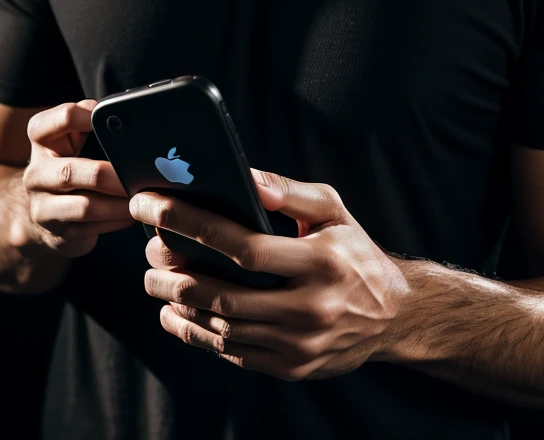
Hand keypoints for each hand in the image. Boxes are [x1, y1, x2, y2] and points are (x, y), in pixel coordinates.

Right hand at [11, 100, 131, 257]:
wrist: (43, 211)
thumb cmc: (70, 161)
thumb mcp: (74, 136)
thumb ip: (90, 119)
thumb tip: (121, 113)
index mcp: (42, 139)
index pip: (61, 118)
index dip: (87, 117)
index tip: (111, 123)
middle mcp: (36, 172)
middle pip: (70, 172)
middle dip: (109, 175)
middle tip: (137, 175)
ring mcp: (42, 206)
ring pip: (84, 207)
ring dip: (118, 203)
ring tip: (142, 197)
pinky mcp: (57, 233)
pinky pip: (91, 228)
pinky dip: (116, 220)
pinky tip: (132, 213)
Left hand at [129, 170, 410, 380]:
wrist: (395, 316)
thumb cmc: (356, 253)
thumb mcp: (334, 211)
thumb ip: (290, 191)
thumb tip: (245, 176)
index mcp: (323, 261)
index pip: (245, 245)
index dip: (192, 225)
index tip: (154, 207)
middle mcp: (312, 307)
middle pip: (225, 294)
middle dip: (174, 271)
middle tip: (148, 250)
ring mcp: (300, 344)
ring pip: (224, 327)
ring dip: (179, 303)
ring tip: (154, 279)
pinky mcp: (292, 368)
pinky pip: (233, 353)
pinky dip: (197, 334)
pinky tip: (175, 313)